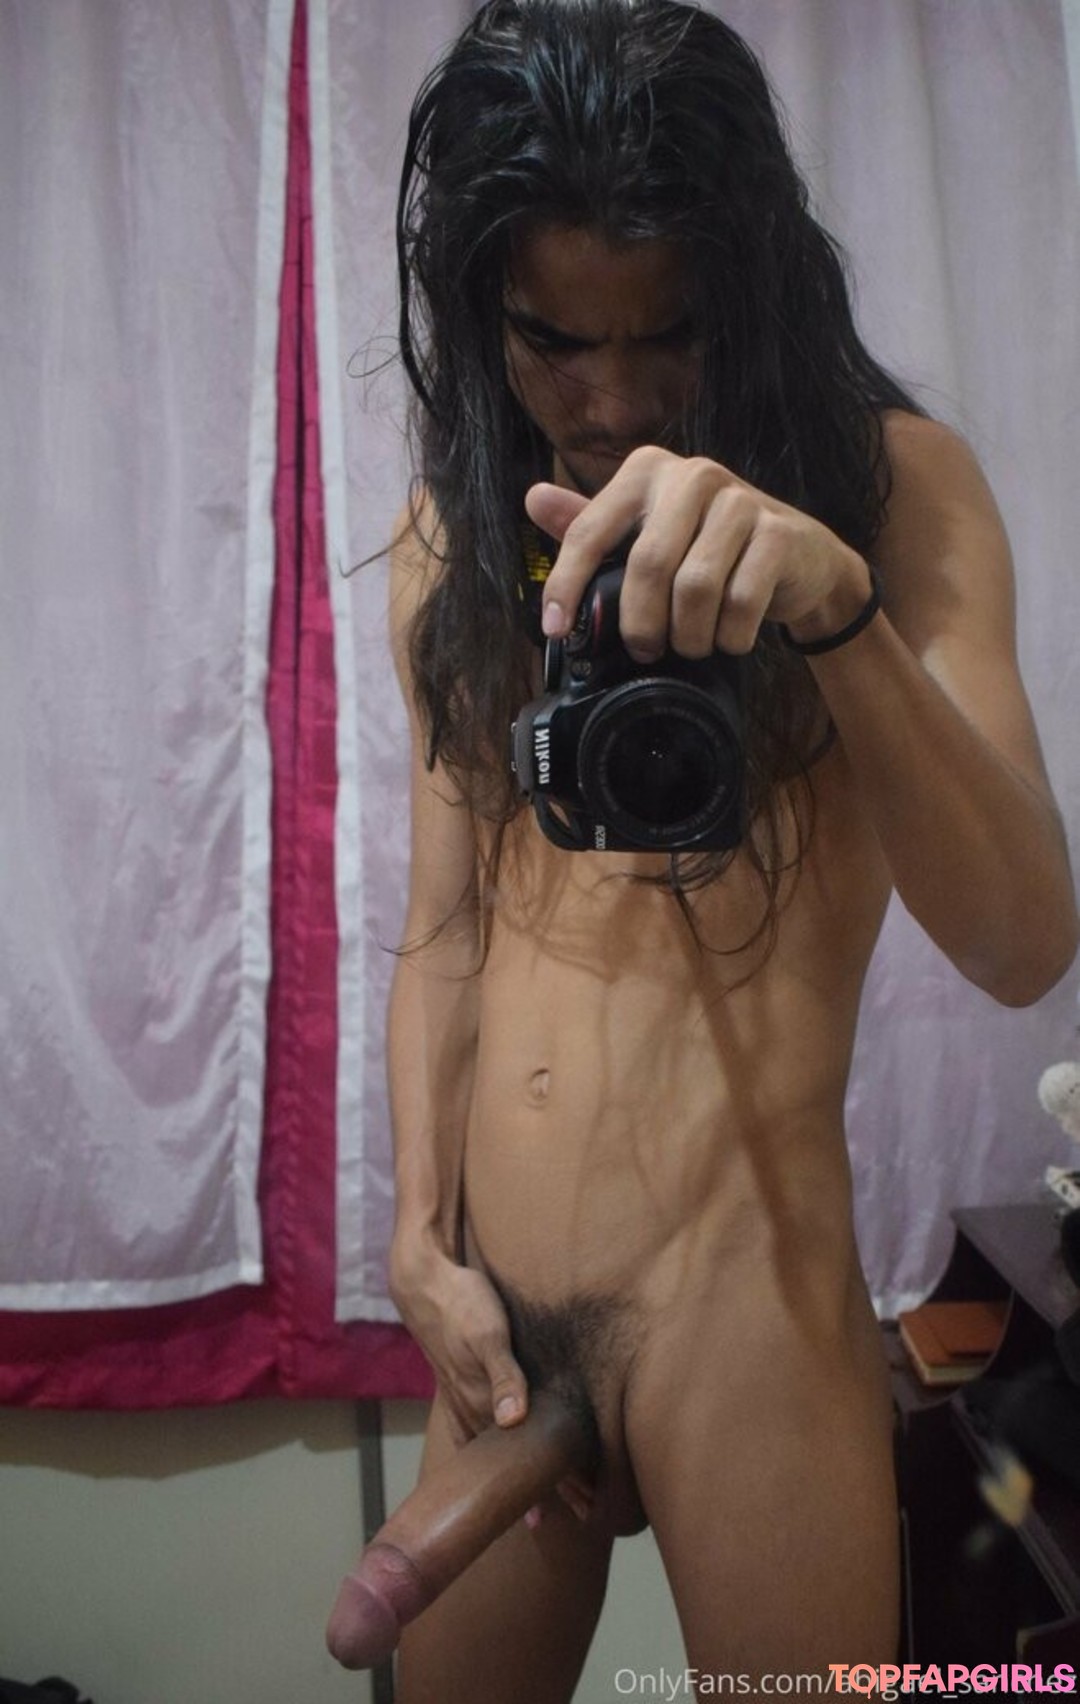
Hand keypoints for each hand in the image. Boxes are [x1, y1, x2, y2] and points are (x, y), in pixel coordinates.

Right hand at [390, 1240, 595, 1525]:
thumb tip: (513, 1420)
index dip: (558, 1480)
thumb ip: (504, 1375)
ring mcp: (461, 1398)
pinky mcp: (454, 1384)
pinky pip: (471, 1430)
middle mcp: (473, 1407)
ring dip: (517, 1474)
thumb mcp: (489, 1333)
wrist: (423, 1282)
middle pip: (513, 1461)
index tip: (585, 1506)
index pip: (526, 1454)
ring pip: (494, 1451)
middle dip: (546, 1486)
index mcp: (486, 1401)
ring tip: (540, 1504)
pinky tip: (493, 1458)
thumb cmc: (464, 1303)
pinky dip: (487, 1452)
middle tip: (582, 1512)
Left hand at [526, 446, 872, 657]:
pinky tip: (730, 639)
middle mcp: (694, 475)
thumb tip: (534, 498)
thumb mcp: (649, 531)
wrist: (800, 558)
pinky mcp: (778, 534)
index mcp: (649, 471)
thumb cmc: (711, 546)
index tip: (555, 628)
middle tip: (645, 650)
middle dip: (640, 623)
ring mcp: (741, 500)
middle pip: (646, 565)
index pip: (591, 530)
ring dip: (689, 635)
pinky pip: (741, 601)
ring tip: (692, 645)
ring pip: (694, 588)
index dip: (567, 584)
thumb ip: (592, 520)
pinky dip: (730, 636)